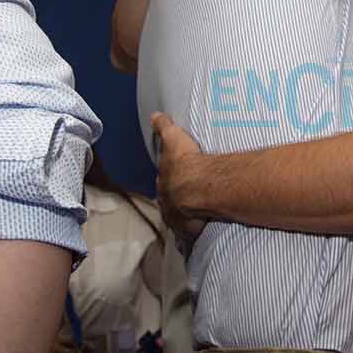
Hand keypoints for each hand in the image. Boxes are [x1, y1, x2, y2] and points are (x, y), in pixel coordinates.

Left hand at [153, 112, 208, 242]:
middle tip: (186, 200)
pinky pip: (189, 236)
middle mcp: (167, 204)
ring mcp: (177, 219)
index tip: (175, 182)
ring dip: (184, 220)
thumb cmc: (185, 162)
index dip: (170, 182)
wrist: (197, 187)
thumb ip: (164, 127)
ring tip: (194, 219)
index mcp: (164, 183)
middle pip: (170, 203)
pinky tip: (196, 237)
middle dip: (175, 202)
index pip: (164, 183)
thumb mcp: (173, 138)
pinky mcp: (189, 232)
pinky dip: (191, 236)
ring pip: (178, 221)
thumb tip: (155, 115)